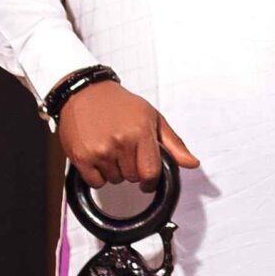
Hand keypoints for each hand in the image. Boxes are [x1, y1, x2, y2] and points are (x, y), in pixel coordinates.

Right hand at [58, 82, 198, 188]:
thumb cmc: (120, 104)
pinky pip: (96, 182)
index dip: (151, 180)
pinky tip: (97, 155)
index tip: (147, 179)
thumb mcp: (152, 117)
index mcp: (140, 132)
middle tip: (125, 149)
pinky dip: (97, 175)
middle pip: (132, 177)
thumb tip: (193, 163)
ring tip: (110, 148)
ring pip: (115, 180)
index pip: (151, 172)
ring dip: (114, 170)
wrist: (85, 92)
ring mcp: (100, 150)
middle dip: (131, 168)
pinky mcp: (81, 157)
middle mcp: (120, 141)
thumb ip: (174, 143)